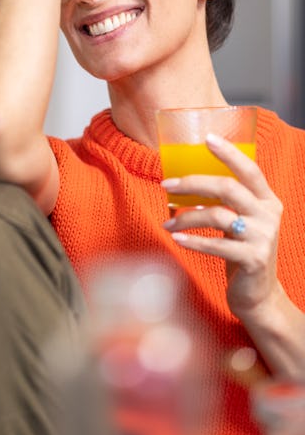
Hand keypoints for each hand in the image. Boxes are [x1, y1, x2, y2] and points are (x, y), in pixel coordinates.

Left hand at [162, 133, 282, 319]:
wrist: (259, 295)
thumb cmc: (241, 252)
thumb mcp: (240, 222)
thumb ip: (227, 202)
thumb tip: (187, 181)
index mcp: (267, 200)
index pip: (250, 169)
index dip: (229, 152)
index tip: (207, 138)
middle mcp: (269, 215)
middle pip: (228, 187)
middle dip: (193, 183)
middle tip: (166, 184)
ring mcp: (264, 237)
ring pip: (217, 215)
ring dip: (186, 216)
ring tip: (167, 222)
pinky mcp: (254, 259)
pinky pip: (216, 245)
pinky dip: (192, 240)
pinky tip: (176, 238)